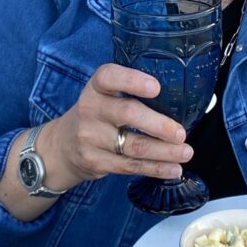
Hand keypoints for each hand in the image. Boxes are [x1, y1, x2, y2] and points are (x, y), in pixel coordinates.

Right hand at [41, 64, 191, 188]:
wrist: (61, 146)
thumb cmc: (96, 115)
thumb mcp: (103, 96)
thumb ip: (130, 93)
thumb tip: (179, 100)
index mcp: (96, 88)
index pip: (109, 77)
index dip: (133, 81)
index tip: (156, 88)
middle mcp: (90, 109)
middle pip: (127, 114)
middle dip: (159, 124)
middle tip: (181, 133)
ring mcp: (90, 138)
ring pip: (133, 146)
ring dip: (164, 152)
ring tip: (186, 152)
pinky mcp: (95, 162)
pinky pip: (130, 166)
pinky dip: (155, 168)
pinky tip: (173, 169)